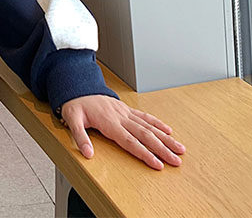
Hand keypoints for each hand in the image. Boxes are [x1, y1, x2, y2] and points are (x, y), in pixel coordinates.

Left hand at [60, 95, 185, 169]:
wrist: (77, 87)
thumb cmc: (75, 104)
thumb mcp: (71, 119)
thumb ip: (80, 137)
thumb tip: (87, 154)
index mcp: (109, 122)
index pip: (130, 141)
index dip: (144, 153)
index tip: (158, 164)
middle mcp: (120, 117)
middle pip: (145, 135)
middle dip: (162, 149)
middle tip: (176, 161)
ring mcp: (125, 112)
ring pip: (149, 126)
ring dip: (165, 138)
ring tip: (180, 149)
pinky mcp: (126, 109)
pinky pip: (144, 116)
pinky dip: (157, 123)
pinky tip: (168, 131)